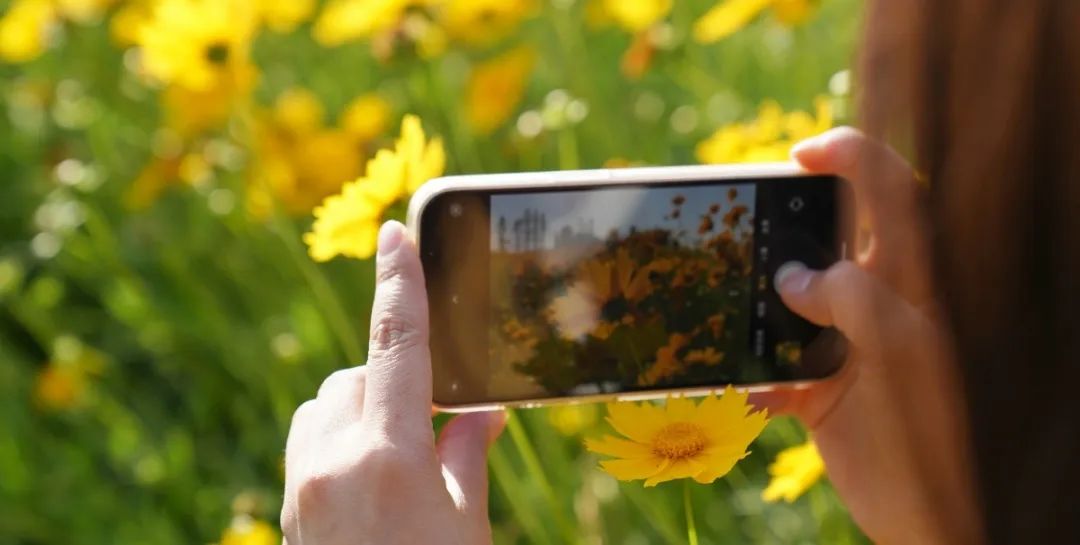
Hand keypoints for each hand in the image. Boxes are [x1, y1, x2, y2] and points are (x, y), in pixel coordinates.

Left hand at [281, 221, 505, 544]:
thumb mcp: (466, 525)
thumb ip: (469, 453)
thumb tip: (486, 410)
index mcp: (389, 458)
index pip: (397, 348)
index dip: (400, 284)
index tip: (395, 233)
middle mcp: (333, 462)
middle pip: (358, 376)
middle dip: (394, 383)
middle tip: (433, 424)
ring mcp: (302, 486)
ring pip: (326, 405)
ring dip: (362, 408)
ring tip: (399, 453)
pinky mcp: (289, 508)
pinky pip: (309, 439)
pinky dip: (338, 436)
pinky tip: (367, 474)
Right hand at [759, 128, 982, 543]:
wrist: (922, 516)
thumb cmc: (927, 432)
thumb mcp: (900, 351)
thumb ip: (854, 299)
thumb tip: (793, 279)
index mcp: (910, 282)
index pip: (892, 194)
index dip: (852, 158)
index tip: (799, 155)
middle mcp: (876, 305)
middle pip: (828, 239)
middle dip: (782, 224)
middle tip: (739, 221)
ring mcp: (844, 346)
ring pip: (788, 301)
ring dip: (752, 300)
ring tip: (718, 295)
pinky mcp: (817, 390)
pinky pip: (770, 370)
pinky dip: (746, 379)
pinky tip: (731, 390)